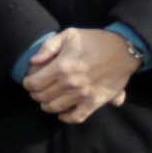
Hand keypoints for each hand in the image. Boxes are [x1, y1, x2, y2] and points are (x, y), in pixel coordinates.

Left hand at [23, 26, 140, 121]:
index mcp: (62, 66)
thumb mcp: (70, 34)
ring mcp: (82, 95)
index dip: (28, 83)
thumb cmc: (95, 40)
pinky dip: (66, 118)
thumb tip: (33, 62)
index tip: (29, 80)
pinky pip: (76, 117)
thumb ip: (48, 46)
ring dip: (47, 105)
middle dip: (35, 94)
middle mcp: (70, 83)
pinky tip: (62, 113)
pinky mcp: (94, 103)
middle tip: (37, 89)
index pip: (34, 83)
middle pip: (43, 97)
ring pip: (55, 108)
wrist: (123, 50)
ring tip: (47, 99)